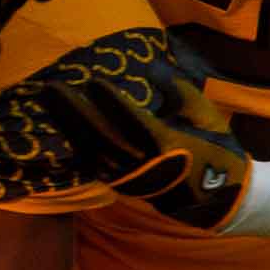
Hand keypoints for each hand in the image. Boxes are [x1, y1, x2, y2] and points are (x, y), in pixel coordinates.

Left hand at [39, 68, 249, 230]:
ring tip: (48, 101)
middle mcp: (146, 165)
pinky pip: (93, 164)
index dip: (112, 103)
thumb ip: (181, 92)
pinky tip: (59, 125)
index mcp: (171, 147)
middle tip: (52, 87)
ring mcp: (132, 178)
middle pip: (103, 137)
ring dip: (68, 126)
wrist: (220, 199)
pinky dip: (75, 144)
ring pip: (93, 151)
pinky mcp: (123, 186)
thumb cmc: (216, 150)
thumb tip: (155, 70)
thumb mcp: (207, 116)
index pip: (134, 123)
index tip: (93, 82)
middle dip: (75, 112)